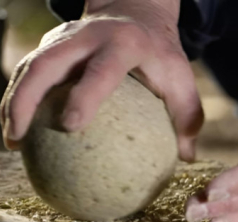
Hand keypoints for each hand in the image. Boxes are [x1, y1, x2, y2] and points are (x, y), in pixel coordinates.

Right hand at [1, 0, 202, 161]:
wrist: (138, 11)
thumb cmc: (162, 55)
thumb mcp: (182, 79)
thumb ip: (188, 116)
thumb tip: (186, 159)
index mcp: (123, 44)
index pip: (100, 70)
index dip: (84, 95)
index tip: (70, 125)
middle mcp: (87, 36)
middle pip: (45, 63)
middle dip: (24, 98)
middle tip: (17, 136)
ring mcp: (64, 37)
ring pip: (29, 66)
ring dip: (12, 101)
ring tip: (11, 141)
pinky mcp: (52, 43)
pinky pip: (29, 70)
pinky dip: (18, 98)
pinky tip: (20, 130)